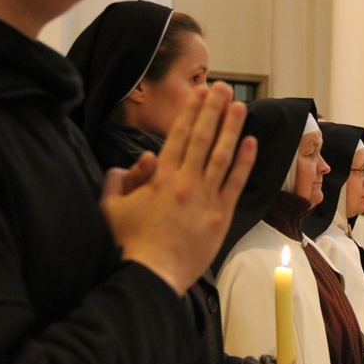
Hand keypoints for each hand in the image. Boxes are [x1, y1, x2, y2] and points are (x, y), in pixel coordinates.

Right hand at [101, 82, 256, 295]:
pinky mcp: (221, 216)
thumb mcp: (111, 208)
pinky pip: (235, 183)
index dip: (191, 111)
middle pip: (203, 138)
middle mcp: (186, 182)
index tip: (200, 93)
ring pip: (222, 155)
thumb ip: (120, 179)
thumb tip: (142, 160)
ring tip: (240, 106)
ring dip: (232, 128)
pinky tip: (252, 143)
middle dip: (214, 110)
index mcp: (160, 177)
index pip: (179, 135)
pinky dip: (244, 161)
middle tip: (224, 88)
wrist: (152, 275)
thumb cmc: (129, 243)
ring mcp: (207, 198)